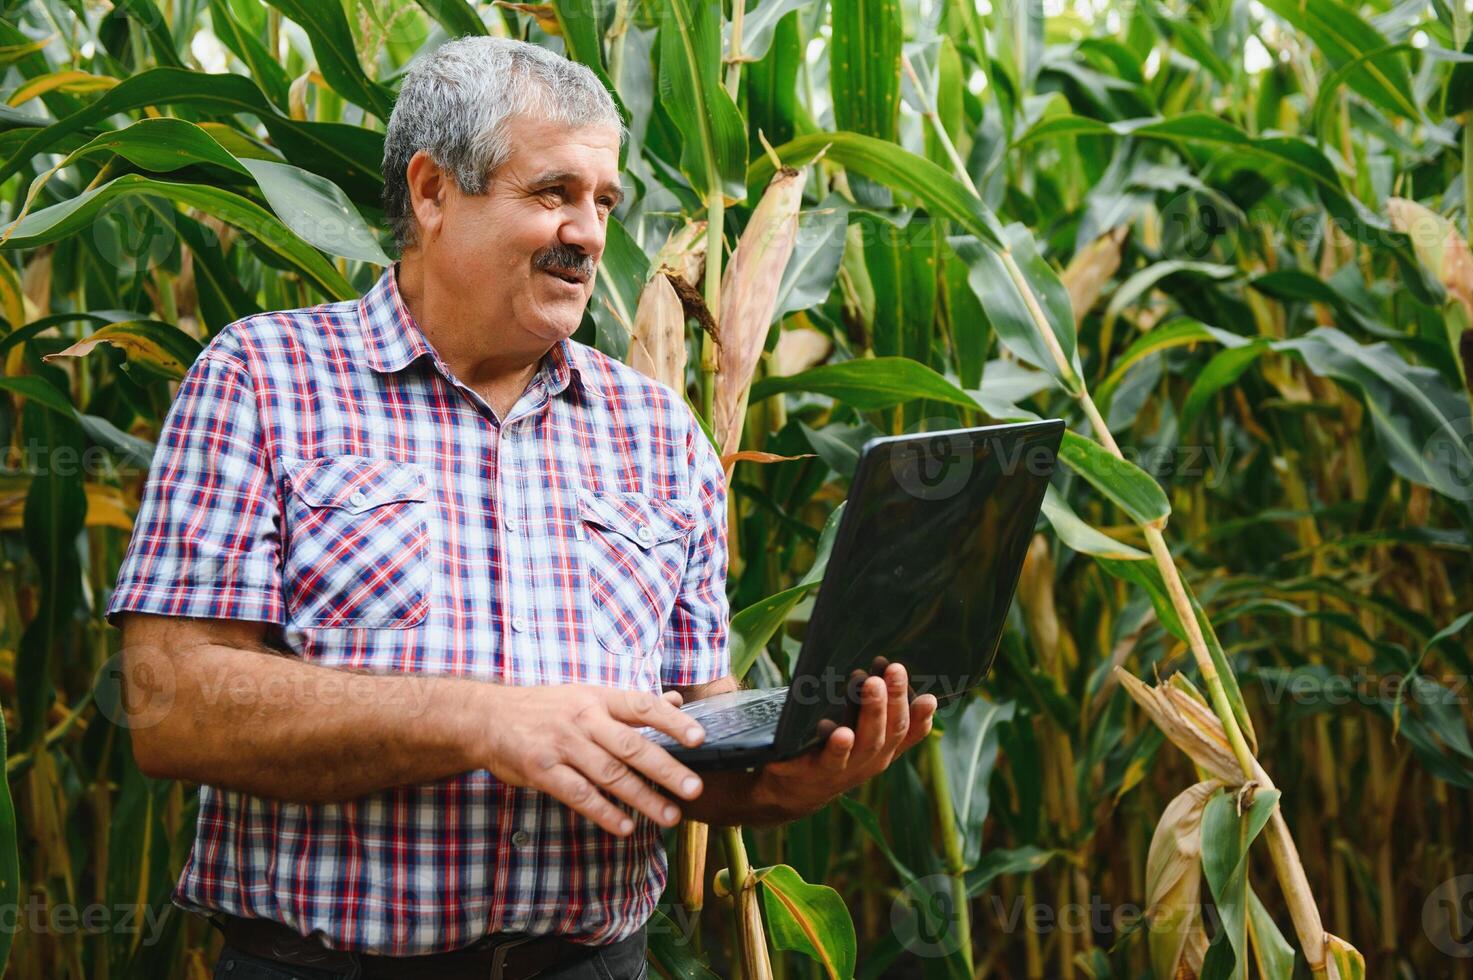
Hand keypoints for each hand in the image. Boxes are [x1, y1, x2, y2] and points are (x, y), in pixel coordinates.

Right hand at [479, 684, 705, 836]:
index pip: (642, 706)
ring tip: (669, 816)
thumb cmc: (546, 708)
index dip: (673, 721)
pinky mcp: (542, 771)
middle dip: (666, 769)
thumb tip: (676, 700)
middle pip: (631, 746)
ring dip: (642, 798)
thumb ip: (630, 704)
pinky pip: (579, 795)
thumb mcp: (587, 695)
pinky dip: (604, 813)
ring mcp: (562, 745)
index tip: (700, 739)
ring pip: (609, 775)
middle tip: (694, 789)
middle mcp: (583, 720)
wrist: (488, 717)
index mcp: (598, 698)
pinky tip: (625, 827)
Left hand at [757, 662, 936, 819]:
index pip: (910, 731)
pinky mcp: (815, 770)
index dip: (922, 716)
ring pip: (866, 743)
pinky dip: (836, 746)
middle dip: (895, 698)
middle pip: (890, 730)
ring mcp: (846, 768)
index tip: (930, 697)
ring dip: (871, 712)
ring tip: (871, 683)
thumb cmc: (833, 748)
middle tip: (895, 669)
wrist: (796, 789)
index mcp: (885, 748)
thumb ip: (873, 703)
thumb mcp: (857, 728)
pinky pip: (829, 759)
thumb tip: (884, 665)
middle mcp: (871, 760)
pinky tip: (836, 729)